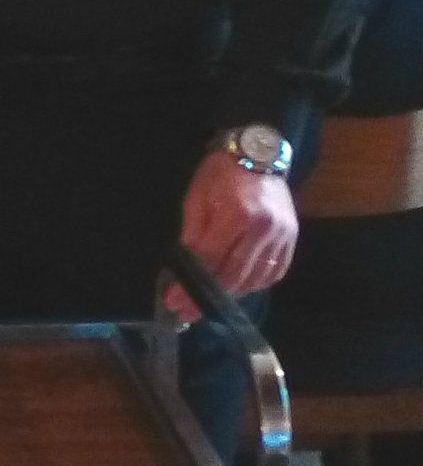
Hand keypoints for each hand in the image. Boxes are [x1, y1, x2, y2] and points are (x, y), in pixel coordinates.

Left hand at [162, 151, 297, 321]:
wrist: (259, 154)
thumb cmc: (221, 172)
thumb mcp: (197, 196)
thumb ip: (193, 232)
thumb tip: (184, 265)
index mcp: (236, 215)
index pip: (209, 259)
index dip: (189, 283)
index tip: (173, 300)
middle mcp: (262, 230)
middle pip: (233, 275)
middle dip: (206, 297)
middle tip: (187, 311)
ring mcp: (282, 237)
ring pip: (253, 278)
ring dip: (229, 294)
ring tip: (207, 302)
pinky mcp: (292, 240)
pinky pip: (273, 273)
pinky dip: (253, 284)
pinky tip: (237, 287)